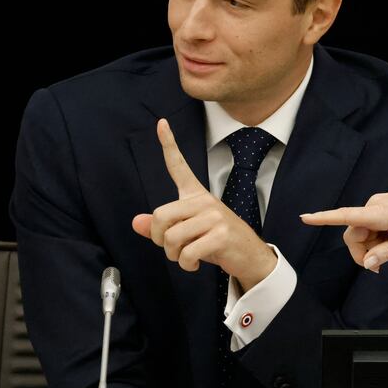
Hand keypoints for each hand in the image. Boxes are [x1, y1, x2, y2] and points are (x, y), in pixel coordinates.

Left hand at [132, 119, 275, 290]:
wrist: (250, 257)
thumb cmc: (217, 243)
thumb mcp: (188, 234)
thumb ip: (162, 228)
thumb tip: (137, 222)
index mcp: (197, 196)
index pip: (179, 167)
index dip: (169, 145)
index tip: (161, 123)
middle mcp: (205, 201)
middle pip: (161, 216)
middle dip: (159, 240)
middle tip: (173, 249)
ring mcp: (215, 217)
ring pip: (171, 238)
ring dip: (173, 255)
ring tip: (186, 257)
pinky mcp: (221, 235)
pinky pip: (187, 253)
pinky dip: (186, 264)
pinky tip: (196, 264)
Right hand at [300, 175, 387, 270]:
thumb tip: (367, 263)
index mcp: (383, 213)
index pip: (347, 216)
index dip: (324, 218)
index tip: (304, 217)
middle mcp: (376, 205)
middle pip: (353, 234)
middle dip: (361, 252)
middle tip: (379, 268)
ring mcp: (379, 203)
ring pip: (362, 231)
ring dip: (372, 245)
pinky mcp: (382, 203)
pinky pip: (370, 224)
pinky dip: (378, 236)